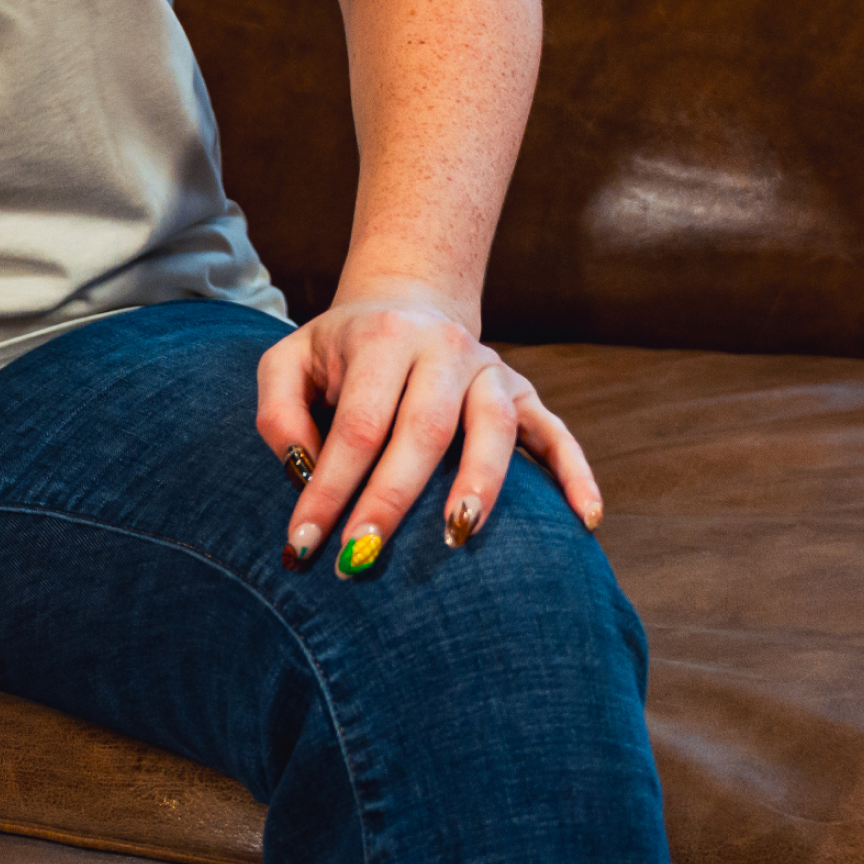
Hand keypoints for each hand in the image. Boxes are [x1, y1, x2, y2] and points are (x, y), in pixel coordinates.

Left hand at [255, 281, 603, 573]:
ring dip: (479, 485)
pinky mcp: (526, 393)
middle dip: (393, 500)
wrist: (405, 304)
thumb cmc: (339, 353)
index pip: (357, 425)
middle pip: (424, 430)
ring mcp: (490, 370)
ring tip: (456, 537)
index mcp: (382, 338)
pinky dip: (576, 473)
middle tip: (363, 559)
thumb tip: (303, 472)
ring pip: (495, 428)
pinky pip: (558, 433)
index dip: (330, 487)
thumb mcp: (289, 363)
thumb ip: (279, 412)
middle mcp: (442, 349)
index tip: (304, 545)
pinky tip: (585, 519)